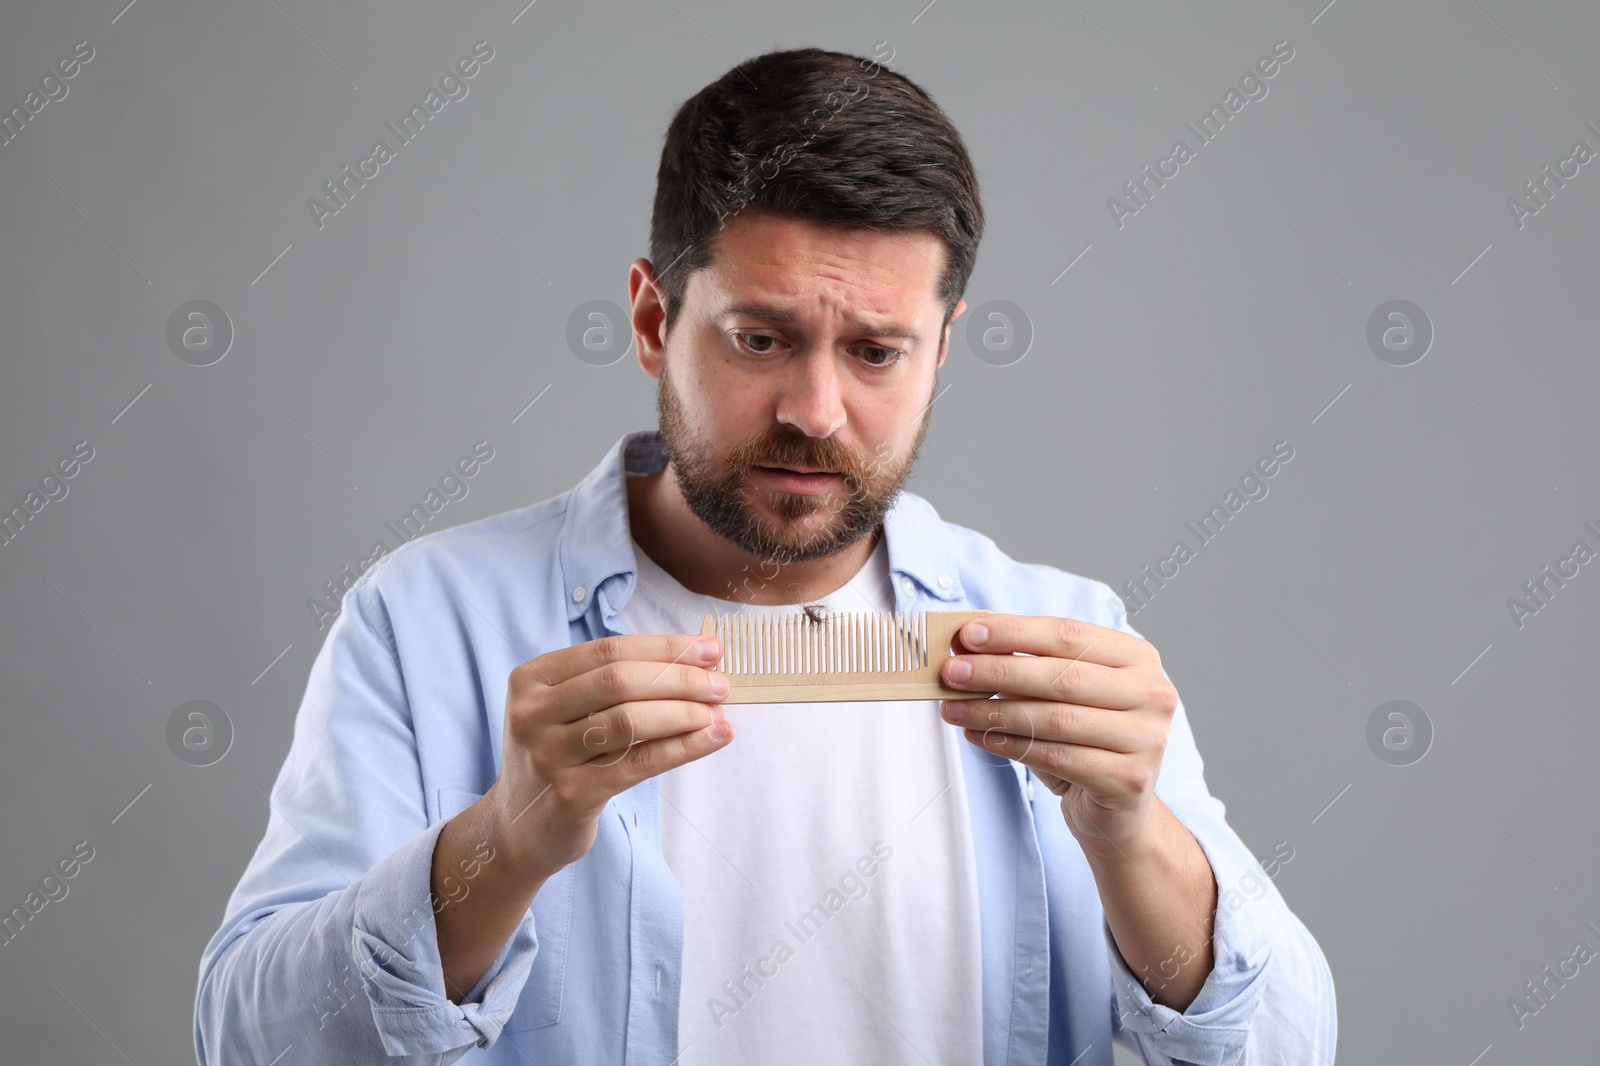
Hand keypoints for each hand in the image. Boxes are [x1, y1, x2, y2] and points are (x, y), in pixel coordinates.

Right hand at [489, 633, 733, 877]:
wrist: (520, 828)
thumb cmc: (560, 757)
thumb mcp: (568, 710)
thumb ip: (616, 684)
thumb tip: (697, 661)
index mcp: (532, 679)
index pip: (609, 649)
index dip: (665, 647)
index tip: (710, 650)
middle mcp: (532, 713)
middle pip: (620, 680)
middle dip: (680, 679)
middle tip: (720, 685)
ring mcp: (548, 755)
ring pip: (630, 721)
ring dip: (685, 713)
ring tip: (718, 713)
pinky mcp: (571, 795)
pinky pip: (639, 763)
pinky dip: (684, 747)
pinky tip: (713, 738)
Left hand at [938, 613, 1178, 852]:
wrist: (1118, 811)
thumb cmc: (1086, 740)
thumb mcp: (1062, 694)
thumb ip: (1027, 664)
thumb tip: (967, 644)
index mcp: (1138, 658)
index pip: (1069, 634)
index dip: (1014, 633)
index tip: (968, 635)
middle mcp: (1152, 693)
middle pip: (1062, 676)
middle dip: (997, 672)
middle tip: (951, 673)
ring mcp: (1146, 738)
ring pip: (1054, 719)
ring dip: (994, 712)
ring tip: (954, 709)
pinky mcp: (1129, 779)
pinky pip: (1056, 757)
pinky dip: (1010, 746)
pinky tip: (980, 737)